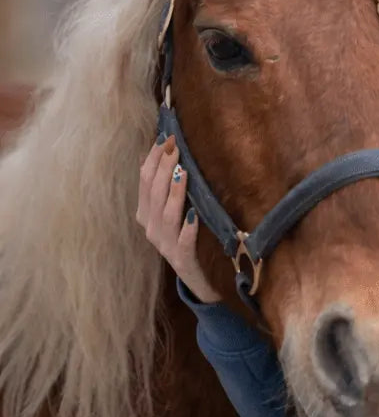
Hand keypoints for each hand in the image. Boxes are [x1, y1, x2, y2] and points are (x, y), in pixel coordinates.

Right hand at [137, 135, 221, 303]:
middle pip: (153, 193)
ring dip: (174, 192)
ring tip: (183, 172)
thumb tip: (151, 155)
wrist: (196, 279)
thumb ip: (161, 188)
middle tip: (175, 146)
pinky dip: (187, 226)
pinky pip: (183, 240)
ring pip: (166, 214)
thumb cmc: (183, 238)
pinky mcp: (182, 258)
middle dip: (163, 168)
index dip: (153, 159)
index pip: (144, 181)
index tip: (165, 138)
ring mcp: (164, 244)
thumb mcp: (168, 212)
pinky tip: (193, 214)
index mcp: (144, 214)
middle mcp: (150, 228)